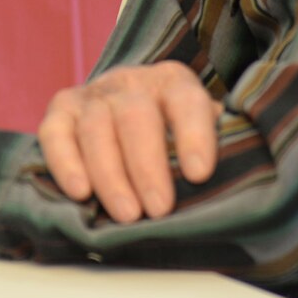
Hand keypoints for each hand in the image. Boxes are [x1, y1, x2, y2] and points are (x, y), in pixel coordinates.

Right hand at [38, 62, 222, 223]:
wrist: (129, 118)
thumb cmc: (175, 141)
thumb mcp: (202, 137)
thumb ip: (221, 151)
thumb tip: (242, 185)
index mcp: (173, 83)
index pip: (185, 100)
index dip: (193, 134)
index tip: (199, 174)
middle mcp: (130, 82)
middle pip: (135, 115)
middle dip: (147, 165)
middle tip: (159, 208)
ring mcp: (92, 95)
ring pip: (96, 127)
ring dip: (110, 174)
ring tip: (127, 214)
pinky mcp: (60, 112)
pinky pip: (55, 134)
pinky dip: (65, 162)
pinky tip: (81, 192)